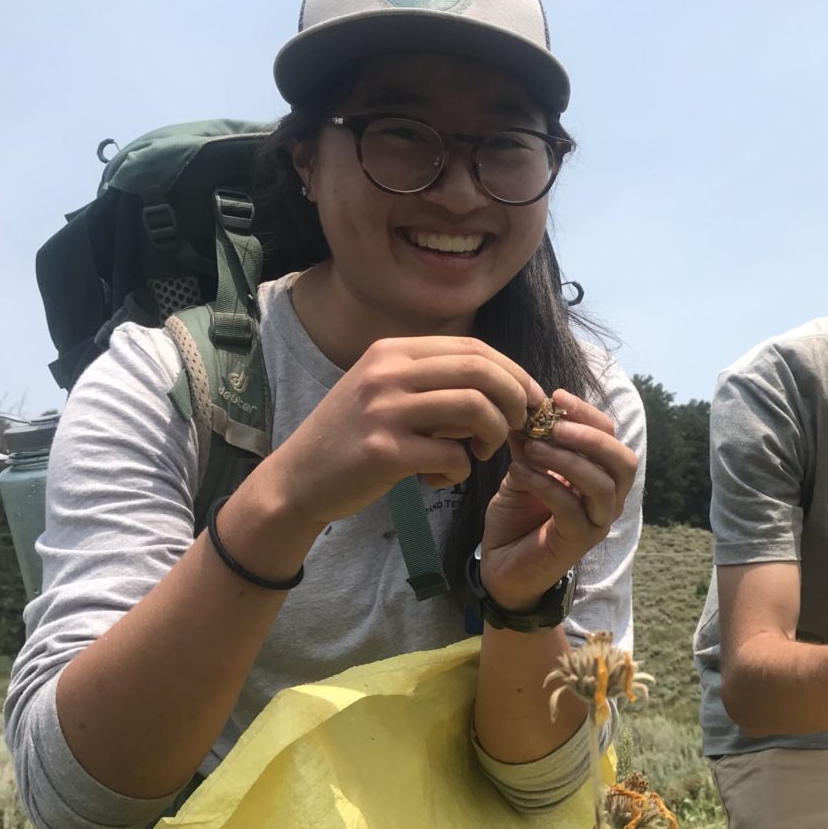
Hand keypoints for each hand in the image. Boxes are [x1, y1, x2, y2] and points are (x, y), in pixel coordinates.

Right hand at [257, 336, 542, 532]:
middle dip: (514, 401)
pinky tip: (439, 477)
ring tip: (477, 454)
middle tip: (515, 429)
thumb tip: (504, 387)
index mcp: (393, 351)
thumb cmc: (353, 440)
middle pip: (481, 371)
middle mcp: (388, 371)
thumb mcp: (386, 392)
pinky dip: (460, 470)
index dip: (513, 374)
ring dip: (492, 436)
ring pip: (474, 408)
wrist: (296, 480)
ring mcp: (384, 409)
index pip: (473, 348)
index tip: (530, 400)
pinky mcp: (384, 451)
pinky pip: (452, 455)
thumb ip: (434, 383)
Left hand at [477, 388, 638, 609]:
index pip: (610, 436)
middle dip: (591, 437)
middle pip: (623, 461)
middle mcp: (607, 499)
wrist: (500, 566)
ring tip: (532, 447)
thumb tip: (525, 406)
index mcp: (598, 476)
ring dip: (567, 459)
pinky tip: (518, 473)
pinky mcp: (578, 542)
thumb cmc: (515, 518)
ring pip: (603, 486)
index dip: (587, 413)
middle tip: (553, 425)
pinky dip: (545, 484)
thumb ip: (529, 443)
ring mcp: (596, 522)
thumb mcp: (522, 470)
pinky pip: (571, 507)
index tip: (555, 396)